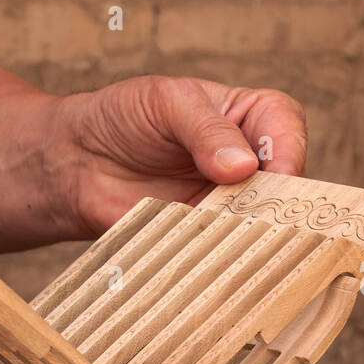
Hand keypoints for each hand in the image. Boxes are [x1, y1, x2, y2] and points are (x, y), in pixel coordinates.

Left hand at [54, 74, 307, 236]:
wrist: (76, 163)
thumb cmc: (122, 118)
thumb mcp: (164, 103)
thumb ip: (204, 129)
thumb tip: (242, 166)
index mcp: (245, 116)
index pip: (284, 124)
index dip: (288, 147)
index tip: (276, 172)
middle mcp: (245, 162)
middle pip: (284, 180)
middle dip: (279, 198)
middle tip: (263, 212)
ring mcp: (227, 203)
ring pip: (260, 222)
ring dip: (252, 233)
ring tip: (235, 238)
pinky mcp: (203, 237)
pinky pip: (224, 251)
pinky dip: (223, 257)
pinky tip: (214, 260)